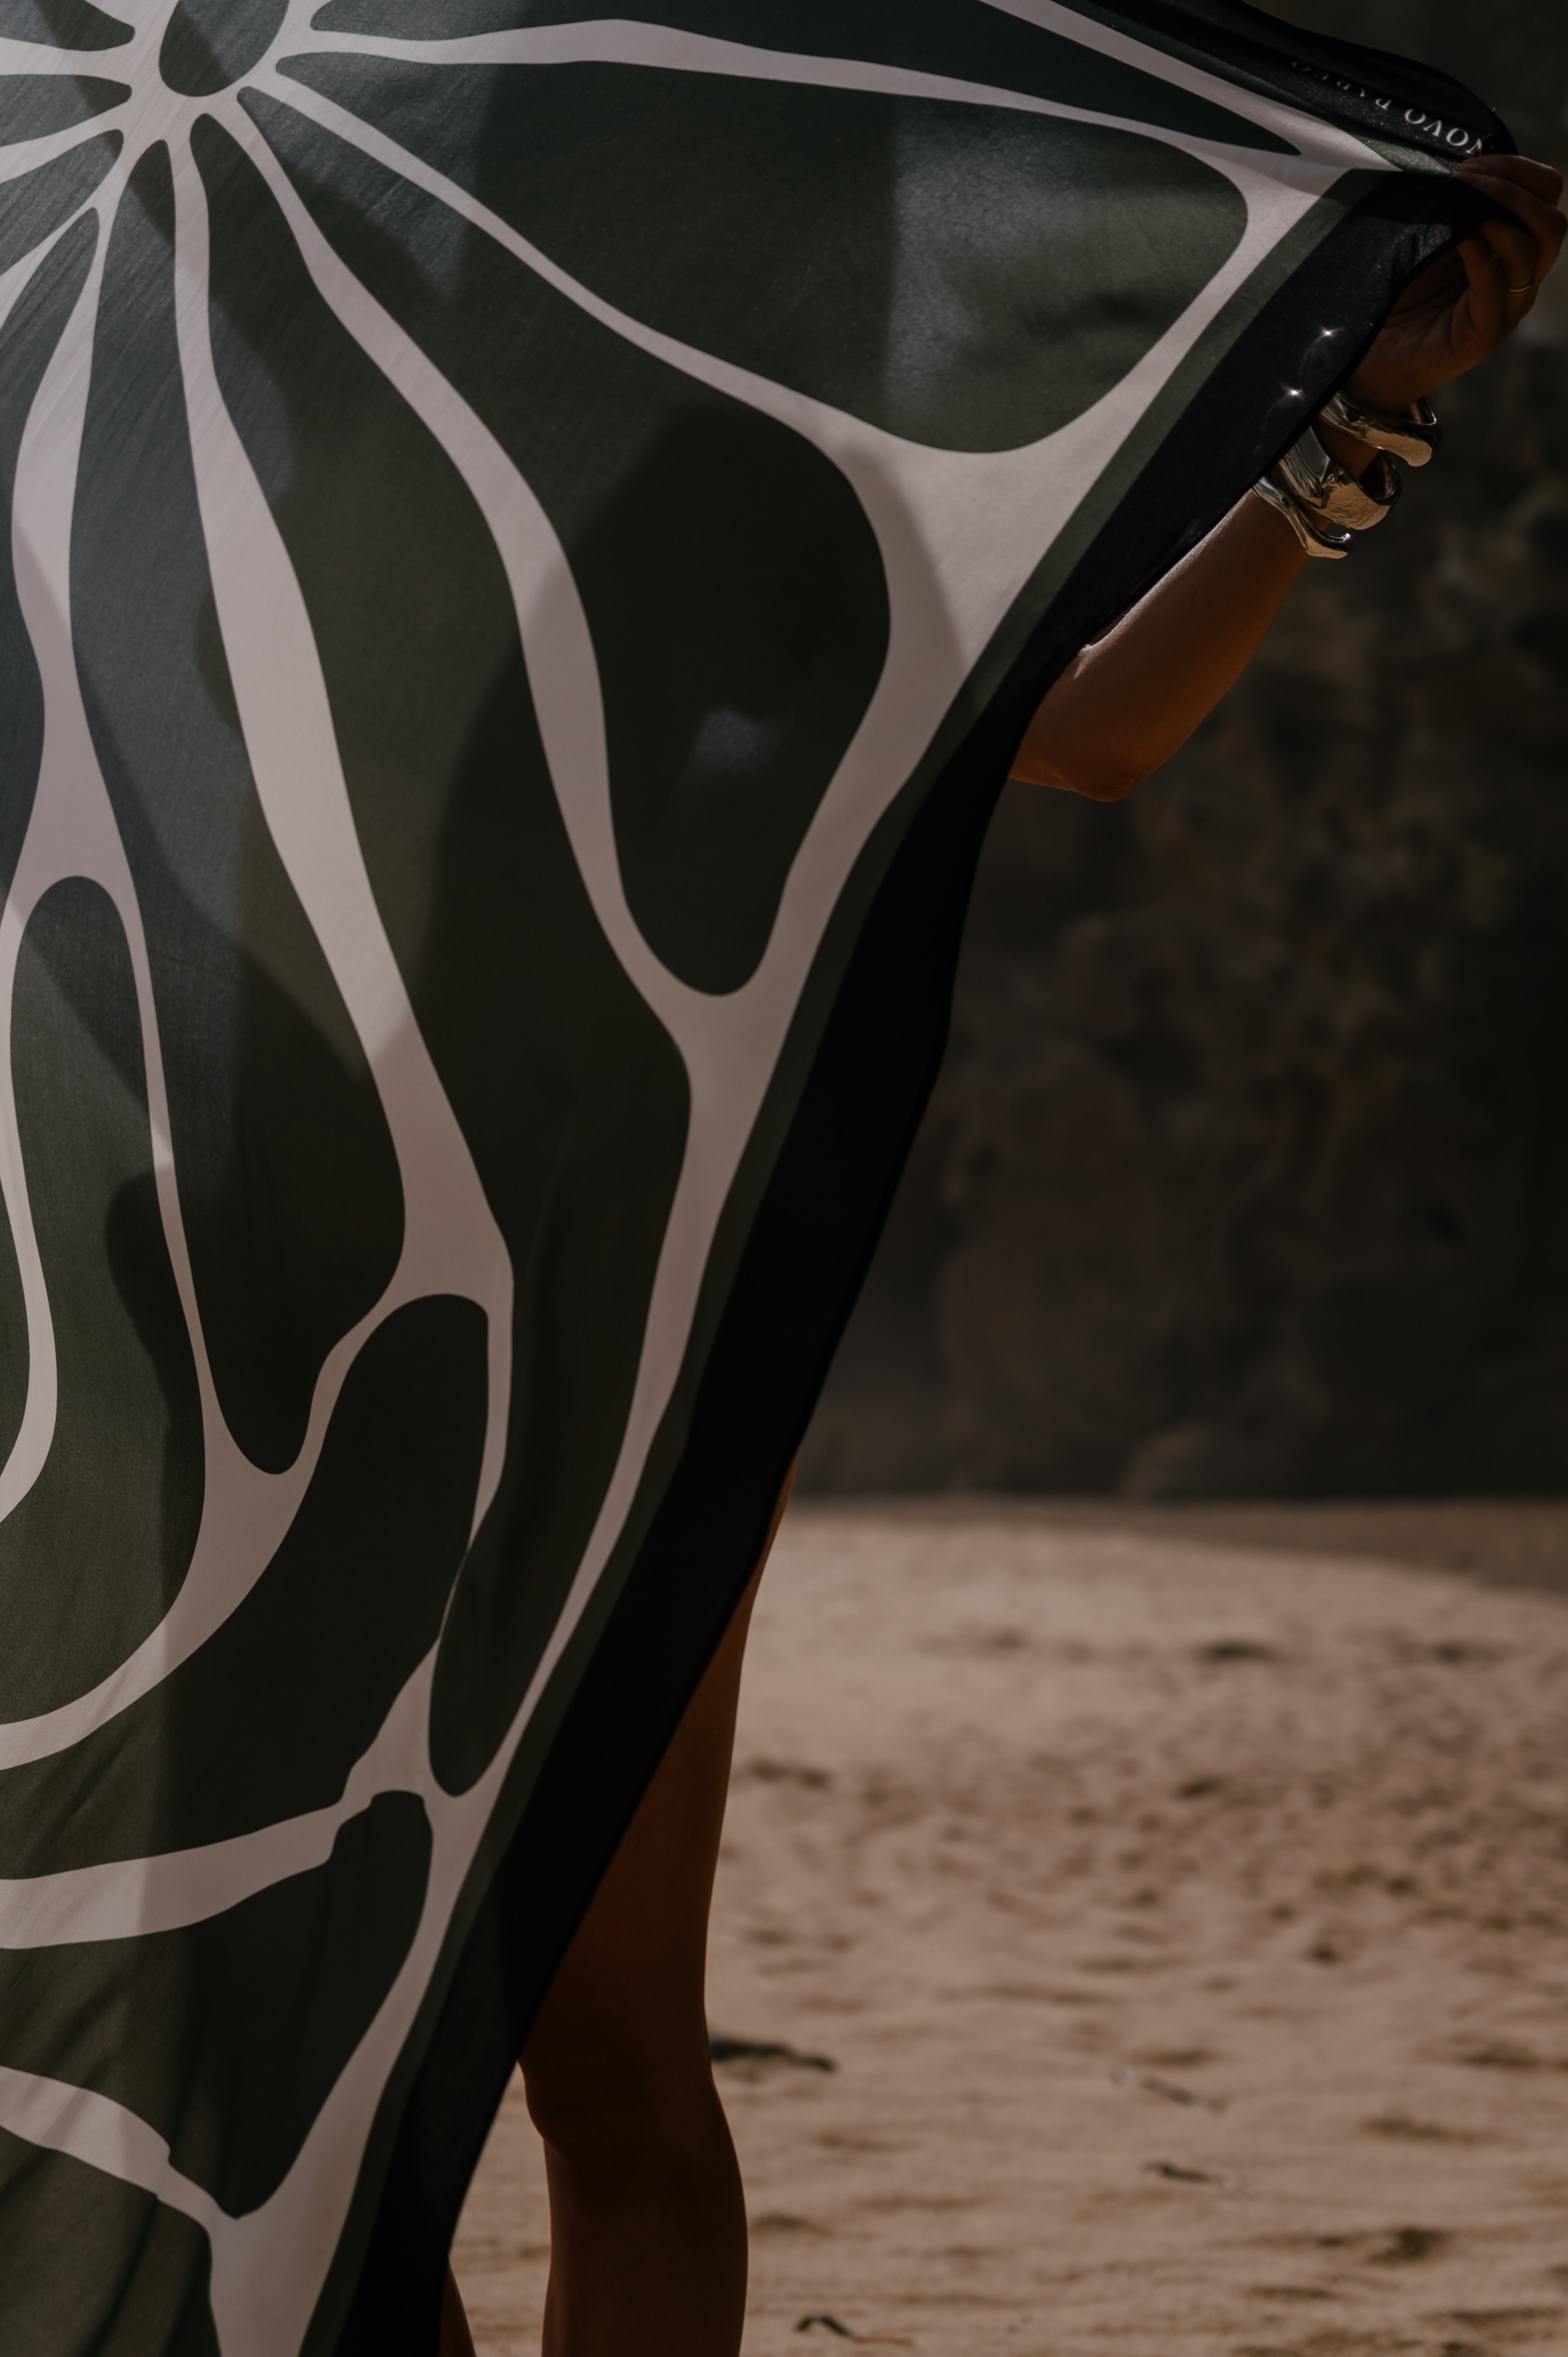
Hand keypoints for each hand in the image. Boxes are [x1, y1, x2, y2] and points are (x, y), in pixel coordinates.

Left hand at [1347, 153, 1563, 412]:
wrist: (1373, 356)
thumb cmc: (1398, 293)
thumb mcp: (1430, 238)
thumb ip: (1452, 206)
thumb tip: (1458, 160)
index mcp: (1515, 248)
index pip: (1547, 196)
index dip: (1519, 169)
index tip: (1474, 160)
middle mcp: (1521, 279)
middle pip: (1553, 222)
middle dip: (1514, 186)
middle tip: (1467, 176)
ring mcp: (1508, 308)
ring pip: (1536, 250)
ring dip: (1501, 211)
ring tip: (1461, 196)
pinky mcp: (1484, 334)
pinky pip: (1498, 285)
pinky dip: (1482, 252)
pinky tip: (1459, 235)